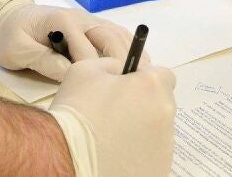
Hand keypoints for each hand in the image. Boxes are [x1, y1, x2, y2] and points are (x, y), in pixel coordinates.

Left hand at [0, 0, 133, 80]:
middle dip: (122, 61)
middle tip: (132, 85)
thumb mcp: (16, 50)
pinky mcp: (91, 26)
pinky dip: (128, 46)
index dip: (95, 73)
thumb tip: (70, 75)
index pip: (86, 50)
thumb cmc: (10, 34)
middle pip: (109, 38)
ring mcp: (88, 20)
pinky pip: (115, 34)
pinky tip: (136, 62)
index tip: (102, 92)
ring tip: (142, 75)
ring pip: (117, 34)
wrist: (8, 15)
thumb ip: (42, 60)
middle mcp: (80, 18)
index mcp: (62, 22)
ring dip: (131, 52)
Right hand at [48, 58, 176, 176]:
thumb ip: (112, 65)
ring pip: (157, 132)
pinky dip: (138, 154)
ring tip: (112, 139)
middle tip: (115, 115)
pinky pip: (152, 156)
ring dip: (141, 131)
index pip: (162, 76)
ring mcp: (165, 146)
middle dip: (143, 106)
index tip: (127, 89)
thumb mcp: (85, 70)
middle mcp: (166, 115)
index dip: (143, 81)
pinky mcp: (159, 169)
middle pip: (160, 104)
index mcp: (152, 87)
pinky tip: (116, 155)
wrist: (66, 161)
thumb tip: (121, 70)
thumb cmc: (75, 112)